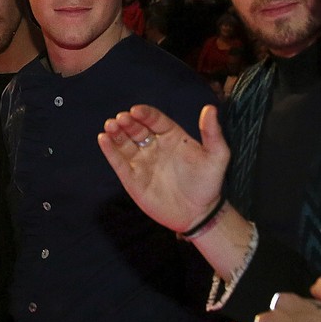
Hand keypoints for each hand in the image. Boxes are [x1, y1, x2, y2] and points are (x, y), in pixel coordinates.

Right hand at [98, 103, 228, 233]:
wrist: (198, 213)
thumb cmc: (208, 183)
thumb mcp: (217, 156)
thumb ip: (212, 133)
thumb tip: (210, 108)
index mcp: (172, 136)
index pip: (155, 120)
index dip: (145, 114)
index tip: (136, 111)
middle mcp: (155, 146)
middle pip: (137, 129)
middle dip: (127, 122)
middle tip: (120, 119)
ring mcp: (142, 162)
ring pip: (125, 143)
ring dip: (116, 133)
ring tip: (110, 125)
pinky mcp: (133, 179)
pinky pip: (119, 162)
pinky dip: (110, 150)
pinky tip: (103, 139)